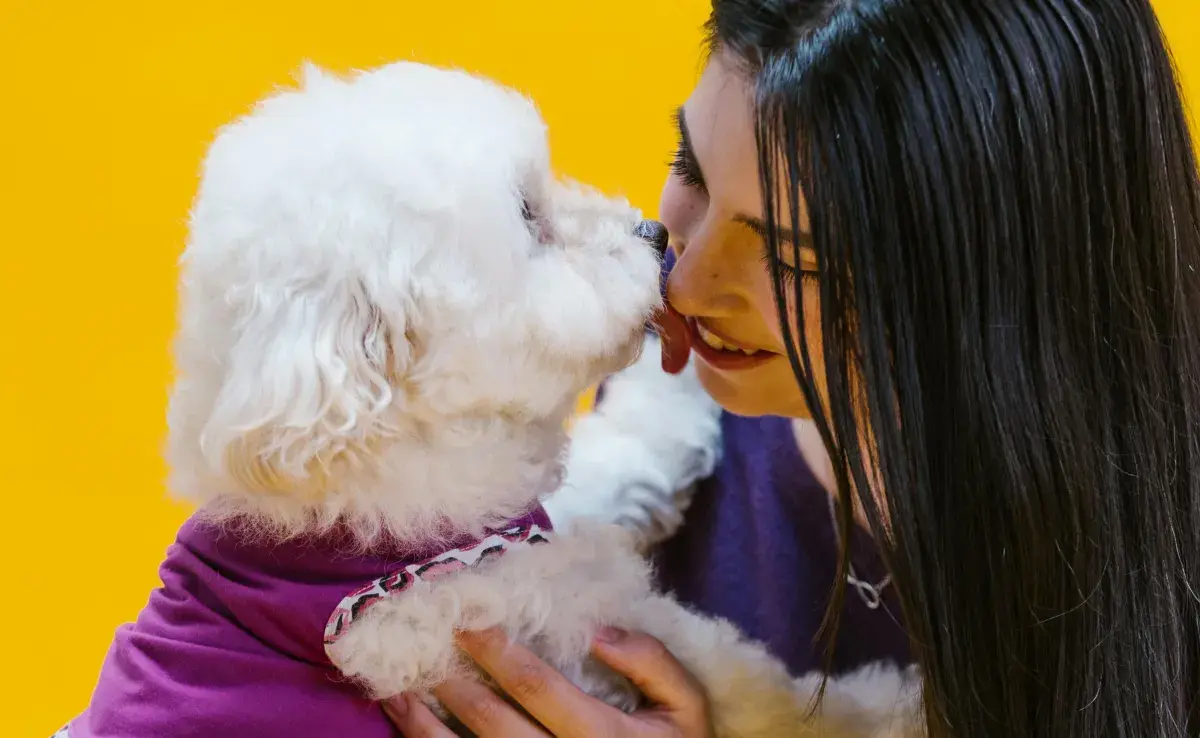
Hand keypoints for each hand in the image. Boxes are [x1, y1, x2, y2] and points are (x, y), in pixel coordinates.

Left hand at [383, 627, 713, 736]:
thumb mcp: (689, 707)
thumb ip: (652, 662)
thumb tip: (598, 631)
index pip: (536, 685)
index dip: (496, 650)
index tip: (465, 620)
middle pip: (492, 722)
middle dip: (453, 683)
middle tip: (421, 646)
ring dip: (427, 727)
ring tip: (397, 693)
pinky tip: (413, 734)